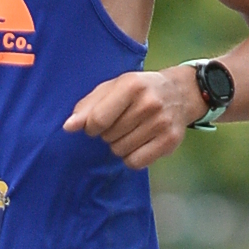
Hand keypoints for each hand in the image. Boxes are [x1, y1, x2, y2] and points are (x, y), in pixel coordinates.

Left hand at [63, 66, 202, 169]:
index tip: (97, 123)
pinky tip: (139, 143)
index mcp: (131, 85)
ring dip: (119, 145)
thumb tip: (68, 127)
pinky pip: (136, 162)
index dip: (91, 127)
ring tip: (131, 130)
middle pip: (109, 137)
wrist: (180, 93)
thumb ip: (87, 106)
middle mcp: (149, 103)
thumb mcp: (112, 88)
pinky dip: (132, 157)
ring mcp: (161, 123)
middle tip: (122, 122)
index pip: (98, 120)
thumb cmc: (138, 90)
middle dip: (108, 133)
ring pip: (120, 151)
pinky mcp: (170, 141)